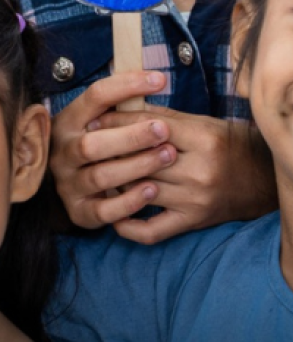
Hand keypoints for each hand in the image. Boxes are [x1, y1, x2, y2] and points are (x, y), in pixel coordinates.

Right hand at [50, 70, 175, 229]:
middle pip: (92, 144)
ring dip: (136, 166)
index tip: (159, 79)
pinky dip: (129, 202)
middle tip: (163, 129)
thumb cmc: (95, 147)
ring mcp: (69, 183)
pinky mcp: (80, 211)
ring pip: (100, 176)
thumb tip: (155, 78)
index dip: (126, 86)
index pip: (94, 97)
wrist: (63, 188)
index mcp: (68, 121)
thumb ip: (119, 108)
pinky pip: (104, 210)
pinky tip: (153, 191)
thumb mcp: (96, 122)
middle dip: (130, 136)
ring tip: (167, 157)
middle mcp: (63, 152)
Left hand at [92, 105, 276, 242]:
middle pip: (140, 160)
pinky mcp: (190, 221)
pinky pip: (152, 230)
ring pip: (138, 190)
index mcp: (202, 140)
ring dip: (113, 181)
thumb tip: (110, 111)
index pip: (148, 129)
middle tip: (86, 147)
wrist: (256, 178)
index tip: (93, 121)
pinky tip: (112, 213)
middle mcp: (200, 172)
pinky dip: (128, 225)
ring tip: (94, 171)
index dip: (117, 123)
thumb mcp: (195, 122)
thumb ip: (156, 117)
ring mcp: (194, 200)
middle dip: (110, 151)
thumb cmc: (220, 144)